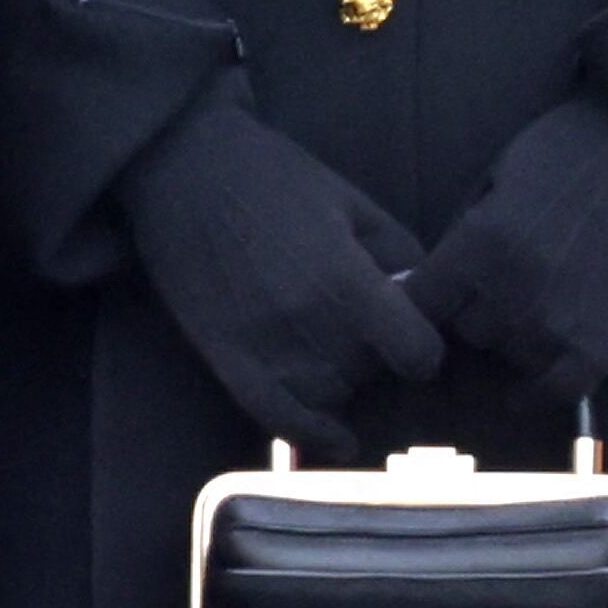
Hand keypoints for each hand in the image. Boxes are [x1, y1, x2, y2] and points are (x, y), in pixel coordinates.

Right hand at [120, 85, 441, 460]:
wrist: (183, 168)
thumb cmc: (272, 173)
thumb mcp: (349, 198)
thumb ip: (397, 250)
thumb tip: (424, 295)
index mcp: (348, 281)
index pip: (416, 353)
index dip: (424, 346)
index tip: (416, 335)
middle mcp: (312, 327)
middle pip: (372, 373)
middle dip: (376, 350)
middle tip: (358, 317)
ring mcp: (267, 349)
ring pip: (332, 395)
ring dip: (342, 377)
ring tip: (329, 339)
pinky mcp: (227, 360)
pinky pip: (279, 417)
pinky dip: (312, 434)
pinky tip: (337, 438)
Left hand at [405, 91, 607, 402]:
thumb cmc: (565, 151)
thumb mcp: (493, 178)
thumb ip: (462, 234)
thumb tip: (431, 280)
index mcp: (479, 244)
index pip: (420, 303)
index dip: (419, 301)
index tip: (426, 299)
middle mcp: (512, 291)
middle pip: (463, 331)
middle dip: (468, 313)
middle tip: (489, 291)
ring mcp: (557, 324)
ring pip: (504, 357)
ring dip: (507, 340)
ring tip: (526, 306)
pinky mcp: (601, 346)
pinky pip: (556, 391)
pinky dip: (539, 390)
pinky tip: (530, 379)